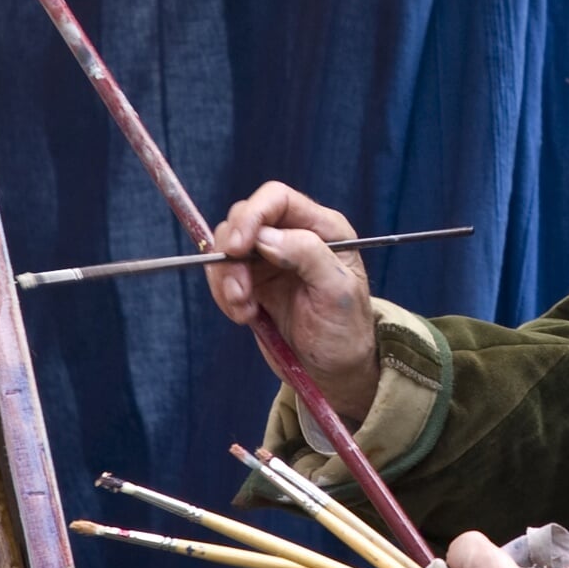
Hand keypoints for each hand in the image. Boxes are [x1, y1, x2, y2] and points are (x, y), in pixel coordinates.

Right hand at [208, 182, 378, 420]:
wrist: (333, 369)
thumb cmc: (346, 329)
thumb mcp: (337, 291)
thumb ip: (308, 255)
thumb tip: (265, 237)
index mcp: (321, 227)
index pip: (276, 198)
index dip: (252, 215)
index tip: (238, 247)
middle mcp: (292, 235)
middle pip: (243, 218)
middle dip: (233, 254)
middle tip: (241, 293)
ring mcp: (268, 258)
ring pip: (225, 246)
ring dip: (226, 279)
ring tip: (245, 311)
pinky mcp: (251, 281)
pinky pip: (222, 274)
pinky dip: (224, 294)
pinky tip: (245, 315)